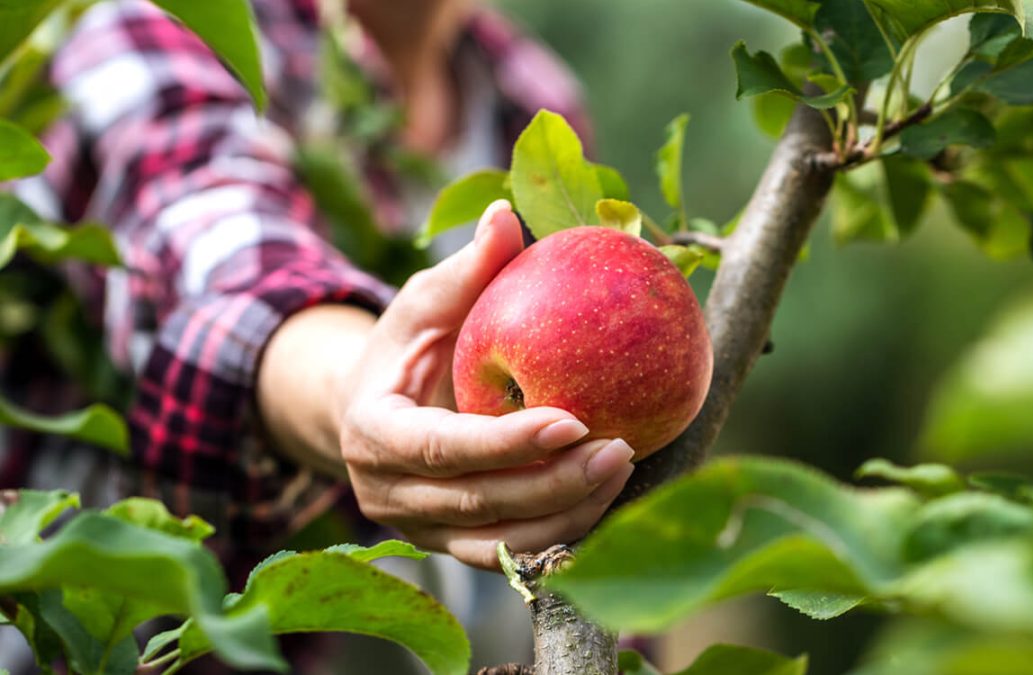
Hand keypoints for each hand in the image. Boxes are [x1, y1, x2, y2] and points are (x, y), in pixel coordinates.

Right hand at [338, 201, 634, 568]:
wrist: (370, 413)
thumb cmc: (405, 348)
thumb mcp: (424, 305)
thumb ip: (465, 271)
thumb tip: (508, 215)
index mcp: (372, 434)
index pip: (438, 448)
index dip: (504, 442)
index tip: (572, 419)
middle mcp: (388, 495)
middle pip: (479, 502)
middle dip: (554, 483)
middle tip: (622, 448)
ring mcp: (420, 530)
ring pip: (501, 542)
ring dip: (568, 514)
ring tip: (625, 469)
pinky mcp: (452, 546)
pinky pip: (511, 553)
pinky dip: (561, 534)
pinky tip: (608, 501)